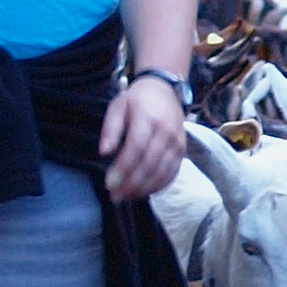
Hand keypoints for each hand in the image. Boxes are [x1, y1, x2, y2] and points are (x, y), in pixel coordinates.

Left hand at [98, 75, 186, 204]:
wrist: (164, 90)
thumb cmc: (136, 100)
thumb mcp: (117, 107)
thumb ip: (110, 129)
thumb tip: (104, 153)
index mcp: (148, 118)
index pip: (137, 147)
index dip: (123, 168)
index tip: (109, 183)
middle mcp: (166, 131)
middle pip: (150, 163)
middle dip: (131, 184)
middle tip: (115, 196)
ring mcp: (177, 142)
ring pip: (162, 171)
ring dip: (144, 188)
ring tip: (126, 196)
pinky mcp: (182, 150)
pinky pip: (172, 173)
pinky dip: (159, 186)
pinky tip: (144, 192)